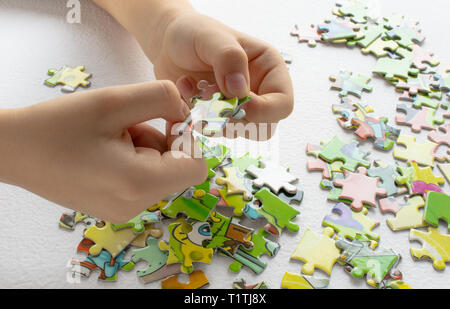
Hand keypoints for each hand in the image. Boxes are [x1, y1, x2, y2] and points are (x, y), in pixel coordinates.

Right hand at [0, 81, 207, 222]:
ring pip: (160, 172)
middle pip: (178, 168)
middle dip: (161, 140)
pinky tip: (104, 150)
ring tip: (108, 137)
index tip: (166, 119)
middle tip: (125, 126)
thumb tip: (187, 113)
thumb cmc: (59, 125)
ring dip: (145, 147)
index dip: (189, 139)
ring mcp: (125, 210)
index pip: (197, 167)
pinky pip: (143, 180)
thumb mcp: (114, 101)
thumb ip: (162, 99)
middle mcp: (137, 205)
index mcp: (140, 184)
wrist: (12, 151)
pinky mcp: (115, 207)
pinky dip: (134, 160)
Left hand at [92, 0, 293, 137]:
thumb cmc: (193, 33)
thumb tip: (240, 91)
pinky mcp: (216, 119)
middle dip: (235, 118)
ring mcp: (237, 109)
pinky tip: (186, 95)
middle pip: (263, 128)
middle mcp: (258, 93)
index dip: (263, 111)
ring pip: (237, 133)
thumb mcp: (211, 37)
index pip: (282, 104)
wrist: (168, 45)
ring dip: (213, 118)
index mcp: (269, 70)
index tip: (235, 102)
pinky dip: (196, 120)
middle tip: (210, 97)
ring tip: (195, 90)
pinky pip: (212, 133)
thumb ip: (229, 58)